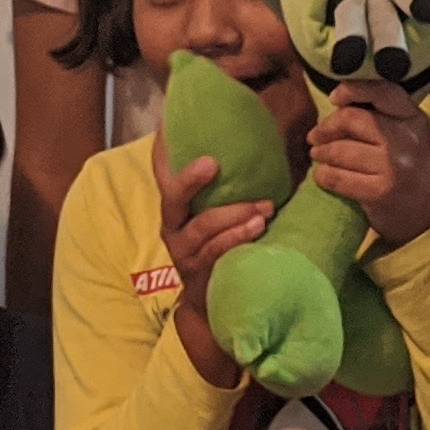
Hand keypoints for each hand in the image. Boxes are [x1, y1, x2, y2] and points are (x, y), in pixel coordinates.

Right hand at [157, 149, 273, 385]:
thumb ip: (236, 183)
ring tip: (264, 207)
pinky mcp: (199, 274)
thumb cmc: (224, 245)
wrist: (213, 302)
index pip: (164, 172)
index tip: (168, 127)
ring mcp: (183, 252)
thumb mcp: (224, 212)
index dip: (163, 149)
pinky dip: (238, 238)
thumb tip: (266, 138)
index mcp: (176, 205)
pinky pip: (217, 253)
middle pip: (174, 197)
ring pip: (203, 227)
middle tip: (213, 164)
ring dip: (234, 214)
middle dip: (191, 180)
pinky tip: (258, 228)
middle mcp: (173, 226)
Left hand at [304, 78, 429, 250]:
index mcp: (414, 119)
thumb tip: (340, 108)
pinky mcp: (378, 192)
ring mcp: (391, 166)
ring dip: (321, 153)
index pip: (382, 91)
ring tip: (317, 155)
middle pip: (352, 119)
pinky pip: (337, 178)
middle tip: (315, 136)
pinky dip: (324, 176)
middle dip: (326, 127)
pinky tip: (323, 176)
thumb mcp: (411, 136)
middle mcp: (405, 139)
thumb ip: (384, 118)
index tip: (335, 97)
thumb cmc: (416, 172)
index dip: (353, 89)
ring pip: (340, 150)